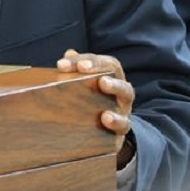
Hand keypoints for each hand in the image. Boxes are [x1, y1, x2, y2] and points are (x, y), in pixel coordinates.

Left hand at [57, 48, 135, 166]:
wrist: (105, 137)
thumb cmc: (92, 106)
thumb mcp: (84, 88)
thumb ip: (77, 71)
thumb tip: (69, 53)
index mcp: (113, 79)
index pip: (106, 63)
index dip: (88, 59)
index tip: (63, 63)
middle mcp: (121, 92)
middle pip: (117, 74)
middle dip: (101, 69)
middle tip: (84, 67)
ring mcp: (123, 110)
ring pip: (126, 95)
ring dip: (115, 87)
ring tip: (103, 84)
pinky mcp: (121, 130)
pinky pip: (124, 125)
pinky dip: (116, 121)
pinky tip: (105, 119)